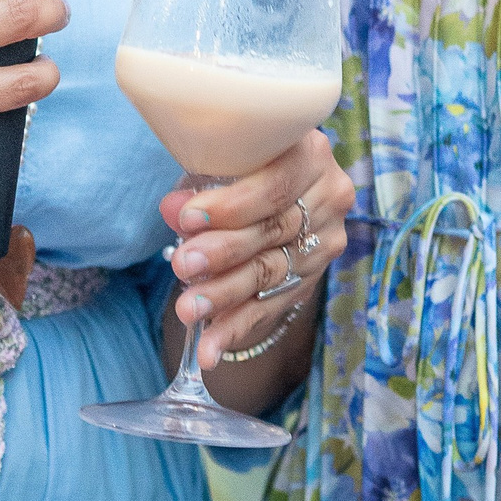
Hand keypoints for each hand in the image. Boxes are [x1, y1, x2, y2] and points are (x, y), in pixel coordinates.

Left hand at [160, 129, 352, 365]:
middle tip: (182, 265)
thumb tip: (171, 208)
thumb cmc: (242, 165)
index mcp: (310, 152)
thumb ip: (200, 184)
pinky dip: (235, 328)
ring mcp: (325, 241)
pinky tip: (209, 348)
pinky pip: (271, 307)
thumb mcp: (223, 163)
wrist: (274, 189)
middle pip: (274, 231)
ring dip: (225, 296)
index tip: (187, 219)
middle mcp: (329, 196)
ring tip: (187, 310)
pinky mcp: (312, 278)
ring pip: (271, 272)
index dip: (232, 205)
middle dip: (223, 252)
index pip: (275, 184)